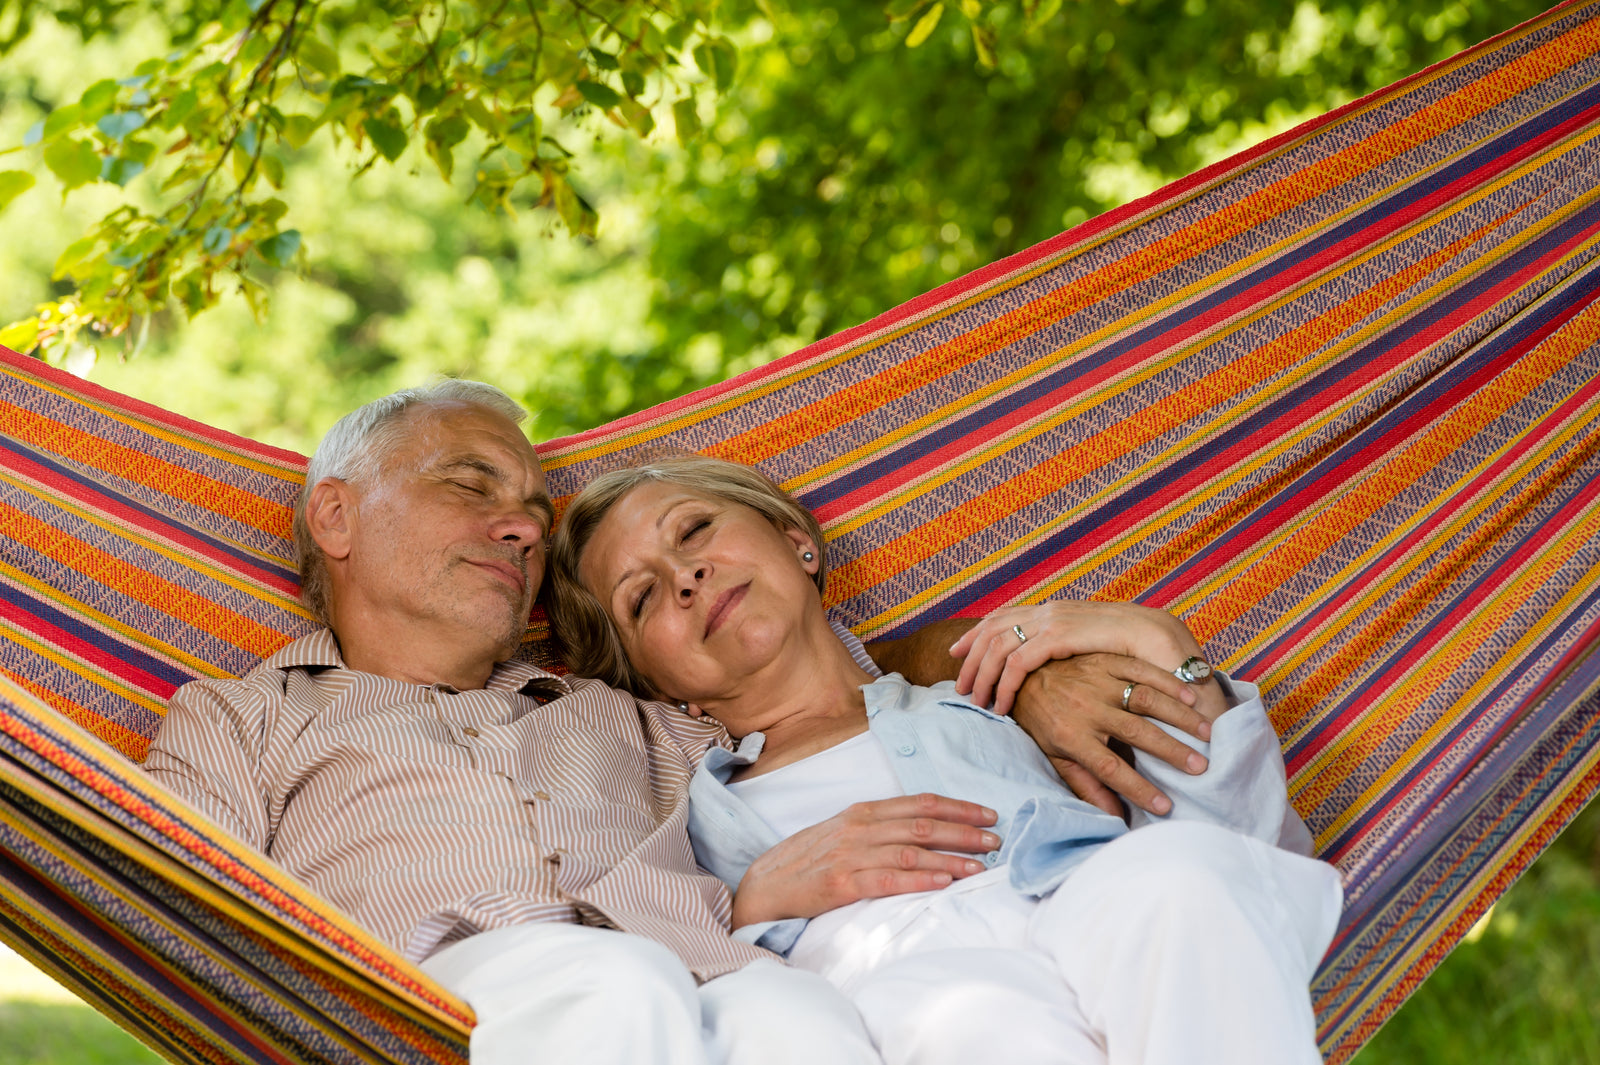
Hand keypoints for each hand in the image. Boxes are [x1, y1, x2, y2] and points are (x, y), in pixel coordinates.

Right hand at [731, 793, 999, 928]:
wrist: (763, 885)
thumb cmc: (807, 860)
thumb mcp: (843, 832)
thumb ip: (879, 828)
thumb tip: (923, 829)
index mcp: (863, 812)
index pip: (919, 804)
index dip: (957, 808)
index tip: (988, 814)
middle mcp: (859, 828)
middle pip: (922, 824)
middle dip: (964, 832)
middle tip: (996, 840)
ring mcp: (850, 854)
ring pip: (911, 850)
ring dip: (951, 857)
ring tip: (980, 866)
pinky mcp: (841, 883)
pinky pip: (888, 879)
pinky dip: (919, 879)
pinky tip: (943, 882)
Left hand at [952, 601, 1195, 714]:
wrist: (1162, 639)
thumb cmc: (1133, 650)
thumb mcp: (1090, 646)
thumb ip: (1068, 649)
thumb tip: (1050, 666)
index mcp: (1054, 609)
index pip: (1003, 616)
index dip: (976, 633)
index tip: (958, 652)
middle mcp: (1048, 610)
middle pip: (991, 629)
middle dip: (970, 656)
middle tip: (959, 686)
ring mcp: (1051, 620)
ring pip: (997, 646)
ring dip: (982, 675)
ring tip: (975, 702)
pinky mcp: (1058, 636)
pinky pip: (1017, 662)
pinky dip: (1004, 685)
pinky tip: (1001, 706)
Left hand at [1009, 653, 1215, 816]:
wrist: (1022, 674)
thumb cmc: (1042, 721)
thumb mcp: (1056, 757)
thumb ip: (1085, 785)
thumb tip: (1113, 817)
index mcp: (1072, 736)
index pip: (1110, 768)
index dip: (1138, 789)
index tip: (1166, 806)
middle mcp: (1087, 708)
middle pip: (1136, 732)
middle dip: (1171, 751)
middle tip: (1201, 767)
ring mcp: (1097, 681)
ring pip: (1144, 698)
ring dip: (1178, 715)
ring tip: (1207, 732)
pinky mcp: (1105, 660)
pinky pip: (1141, 669)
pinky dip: (1167, 681)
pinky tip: (1191, 695)